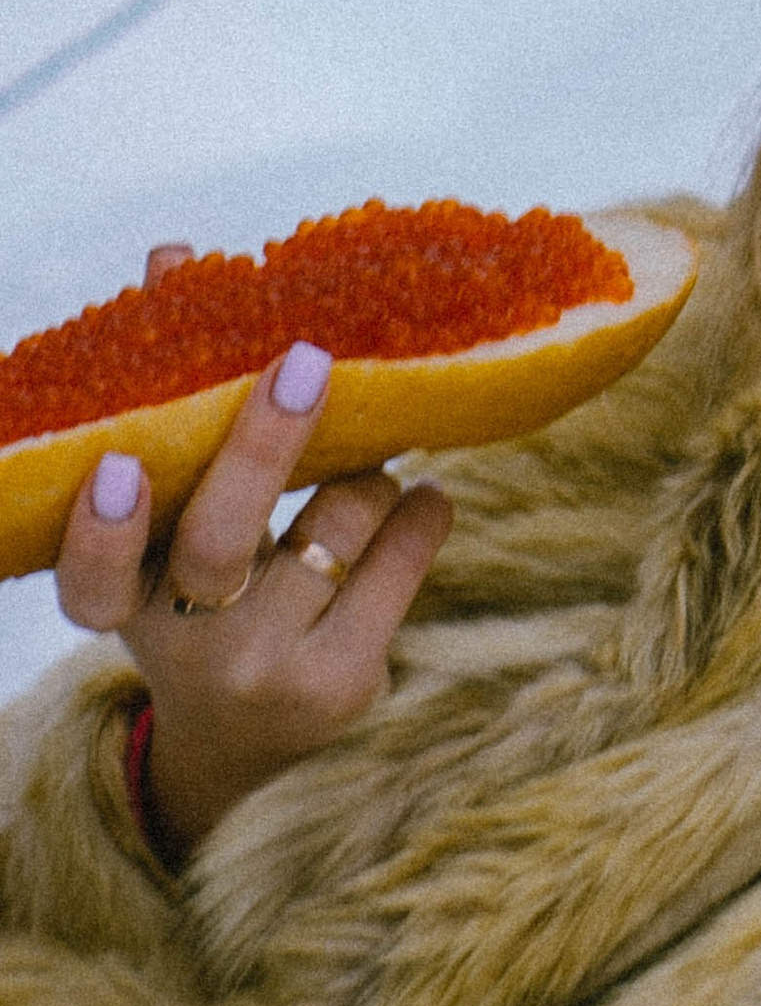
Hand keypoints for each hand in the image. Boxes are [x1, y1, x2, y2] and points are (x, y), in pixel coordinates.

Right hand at [54, 244, 453, 864]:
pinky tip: (426, 498)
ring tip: (374, 458)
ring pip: (335, 526)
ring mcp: (268, 668)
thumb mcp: (163, 531)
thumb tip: (173, 258)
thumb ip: (166, 407)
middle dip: (265, 444)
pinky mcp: (345, 682)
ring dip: (368, 470)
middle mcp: (187, 643)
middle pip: (223, 536)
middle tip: (307, 360)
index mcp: (124, 603)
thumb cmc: (200, 598)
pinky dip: (420, 514)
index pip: (90, 577)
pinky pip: (399, 566)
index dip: (102, 527)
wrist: (247, 747)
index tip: (119, 464)